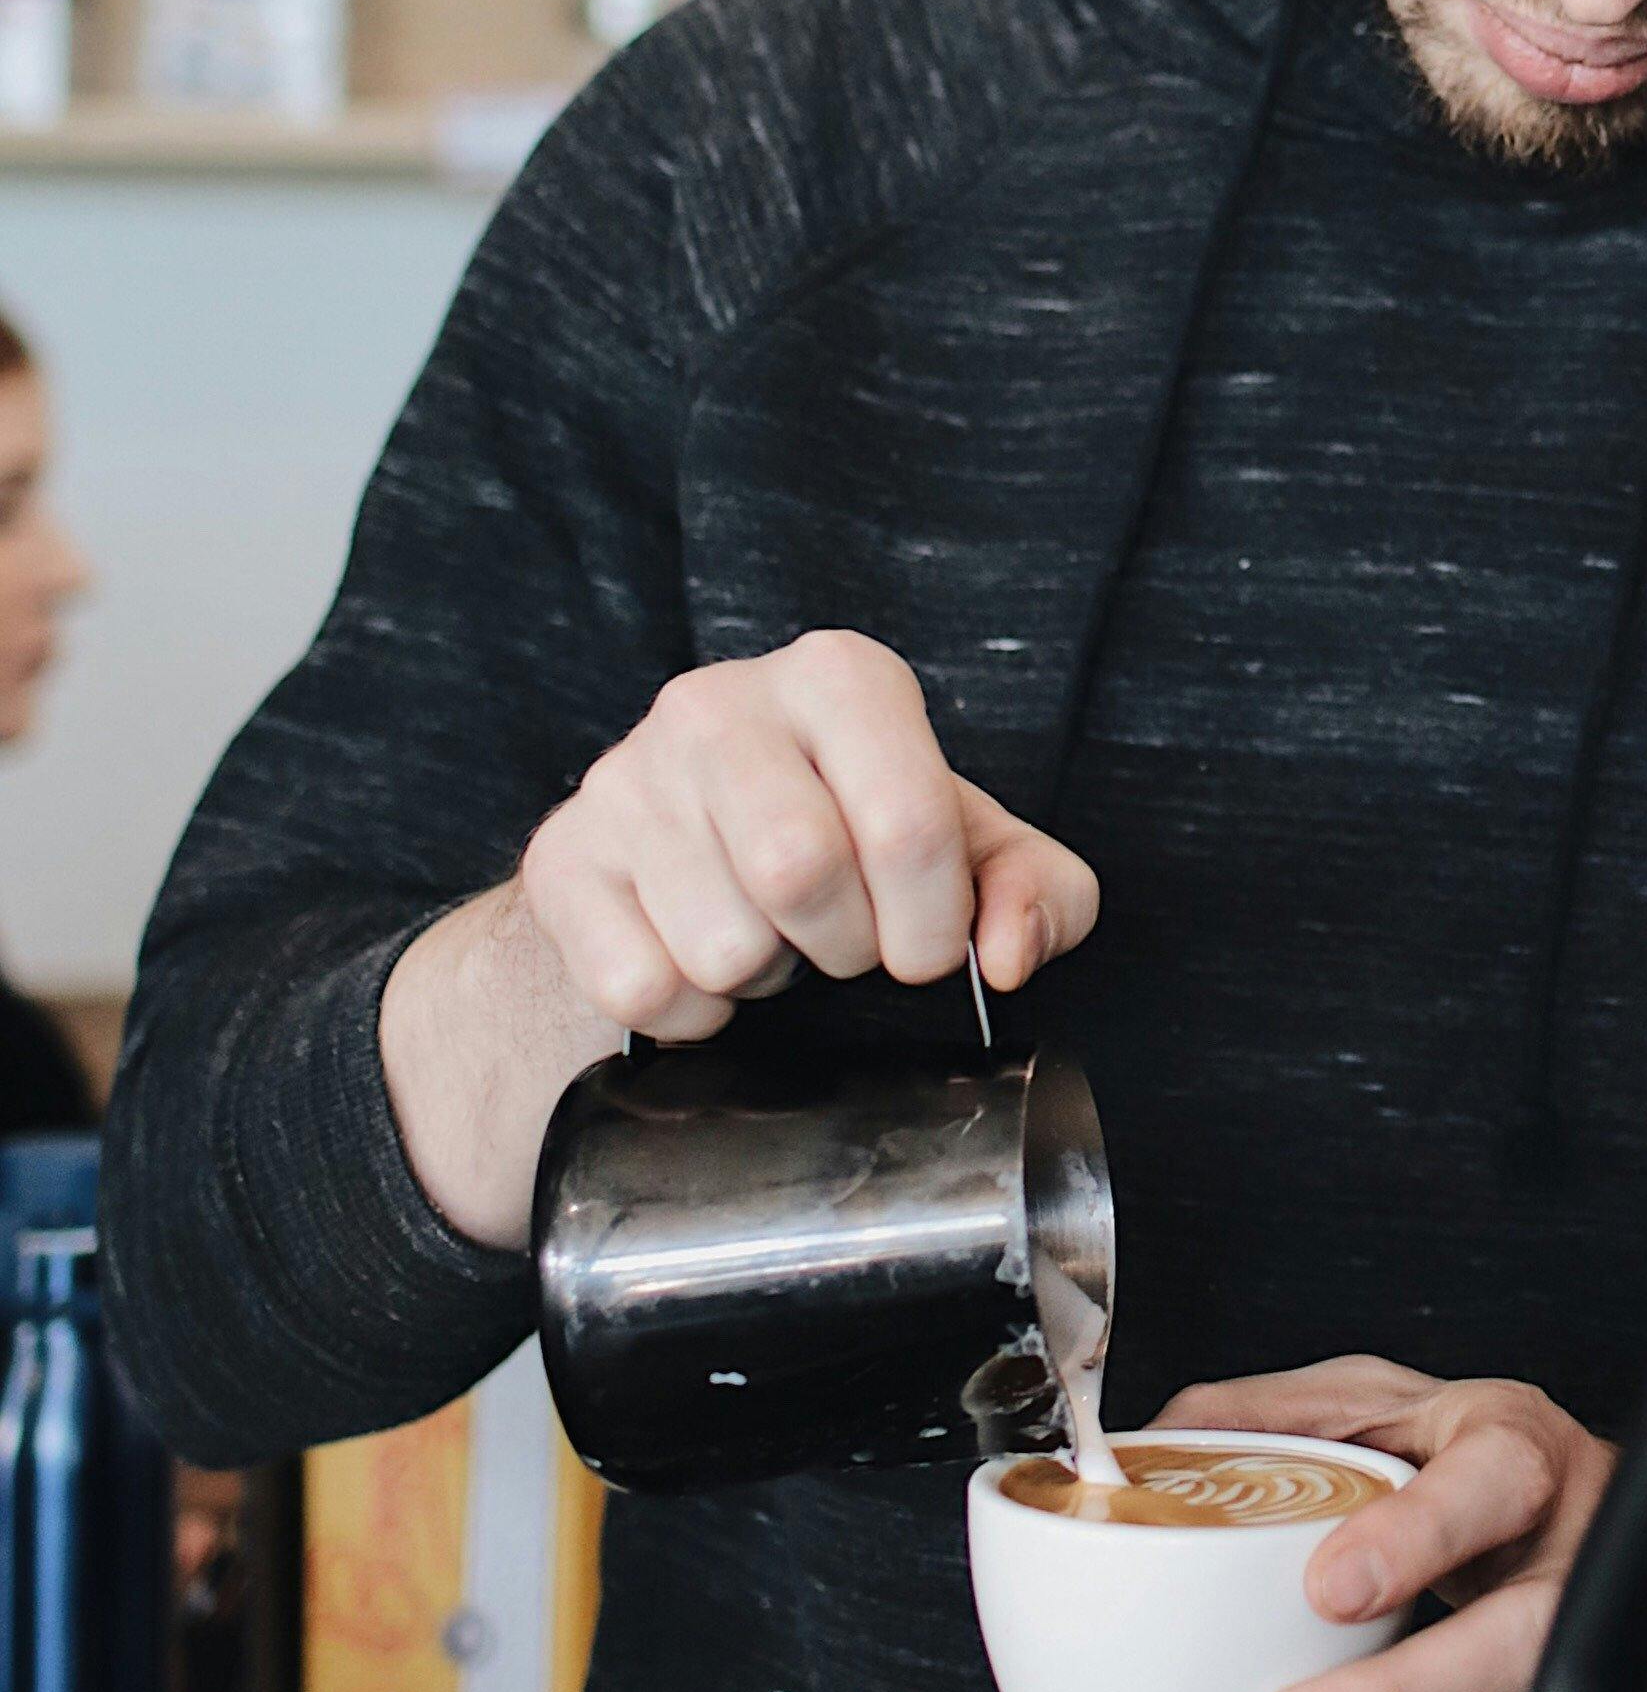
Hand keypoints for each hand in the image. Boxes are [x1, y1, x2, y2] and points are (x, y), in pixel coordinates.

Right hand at [518, 628, 1095, 1041]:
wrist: (688, 873)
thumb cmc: (853, 850)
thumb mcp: (972, 856)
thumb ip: (1041, 893)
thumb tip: (1007, 954)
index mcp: (840, 679)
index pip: (907, 818)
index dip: (931, 920)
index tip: (922, 944)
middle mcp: (719, 703)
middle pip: (800, 870)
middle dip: (842, 946)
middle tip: (838, 943)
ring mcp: (625, 777)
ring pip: (720, 943)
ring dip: (761, 979)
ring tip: (766, 937)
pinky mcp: (561, 857)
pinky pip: (641, 987)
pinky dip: (690, 1013)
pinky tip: (699, 961)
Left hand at [1162, 1354, 1646, 1691]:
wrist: (1643, 1561)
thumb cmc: (1493, 1478)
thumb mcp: (1407, 1410)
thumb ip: (1295, 1415)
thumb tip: (1168, 1436)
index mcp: (1522, 1461)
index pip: (1492, 1487)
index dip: (1416, 1537)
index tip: (1328, 1587)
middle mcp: (1570, 1565)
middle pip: (1513, 1648)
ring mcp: (1575, 1671)